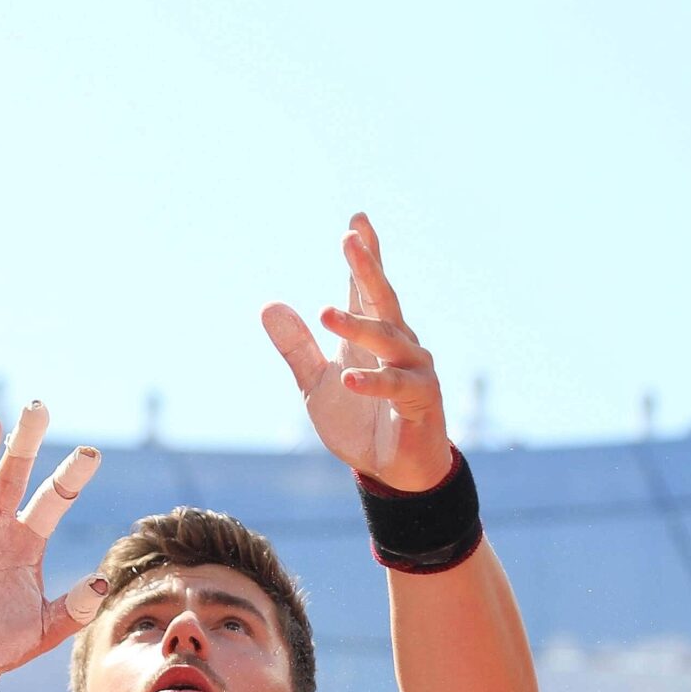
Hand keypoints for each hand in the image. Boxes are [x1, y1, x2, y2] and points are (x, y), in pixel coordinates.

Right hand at [0, 401, 107, 676]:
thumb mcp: (45, 630)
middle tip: (37, 408)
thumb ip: (74, 610)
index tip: (91, 452)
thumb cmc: (0, 643)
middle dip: (24, 444)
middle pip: (12, 476)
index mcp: (28, 541)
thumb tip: (101, 580)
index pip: (53, 499)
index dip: (71, 476)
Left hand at [261, 213, 454, 492]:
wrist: (394, 471)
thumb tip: (268, 305)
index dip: (364, 256)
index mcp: (372, 336)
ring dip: (357, 326)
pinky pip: (397, 386)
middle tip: (350, 238)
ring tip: (325, 313)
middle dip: (366, 268)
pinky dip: (373, 382)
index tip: (356, 221)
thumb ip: (297, 347)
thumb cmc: (361, 421)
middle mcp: (399, 344)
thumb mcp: (316, 383)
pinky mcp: (422, 400)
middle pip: (383, 299)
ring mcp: (414, 370)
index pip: (367, 289)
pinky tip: (350, 378)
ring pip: (388, 339)